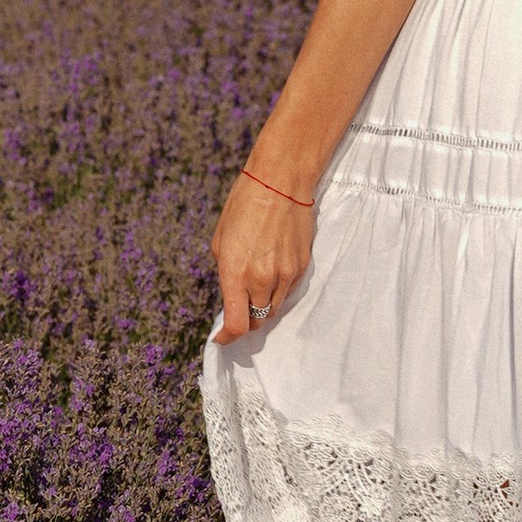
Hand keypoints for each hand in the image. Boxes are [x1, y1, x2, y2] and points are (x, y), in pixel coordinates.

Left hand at [214, 169, 314, 338]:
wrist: (280, 182)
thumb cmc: (244, 205)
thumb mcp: (220, 241)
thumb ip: (225, 273)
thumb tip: (231, 291)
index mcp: (235, 273)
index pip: (236, 325)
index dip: (228, 338)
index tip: (222, 338)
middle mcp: (262, 279)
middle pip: (256, 321)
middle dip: (245, 321)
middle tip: (238, 311)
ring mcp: (285, 274)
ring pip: (273, 308)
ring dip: (262, 307)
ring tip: (255, 289)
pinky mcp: (301, 266)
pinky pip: (288, 291)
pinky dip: (277, 290)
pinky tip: (271, 270)